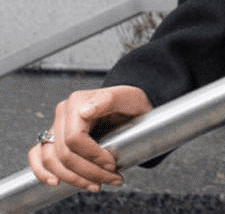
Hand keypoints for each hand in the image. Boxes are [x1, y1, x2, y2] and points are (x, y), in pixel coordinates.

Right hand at [27, 85, 150, 191]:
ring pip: (51, 160)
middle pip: (64, 153)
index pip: (74, 138)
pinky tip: (56, 182)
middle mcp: (62, 114)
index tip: (111, 164)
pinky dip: (42, 172)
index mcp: (77, 102)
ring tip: (95, 184)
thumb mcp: (129, 97)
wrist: (128, 109)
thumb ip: (108, 100)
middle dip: (87, 172)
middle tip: (109, 178)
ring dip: (72, 178)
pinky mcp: (51, 139)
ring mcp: (54, 127)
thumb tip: (84, 111)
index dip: (92, 156)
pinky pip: (37, 157)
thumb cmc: (129, 103)